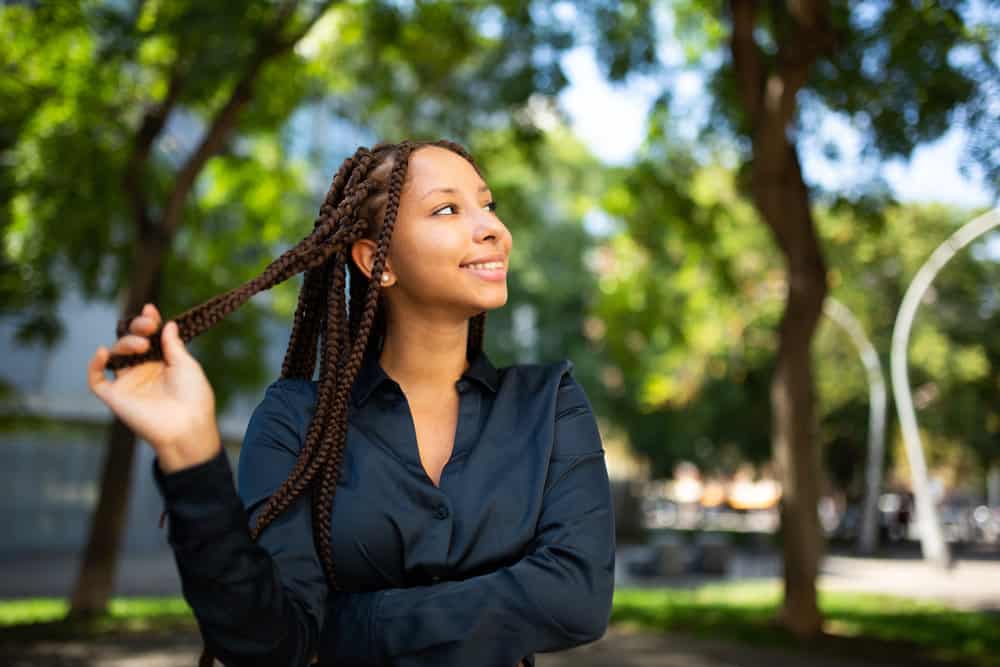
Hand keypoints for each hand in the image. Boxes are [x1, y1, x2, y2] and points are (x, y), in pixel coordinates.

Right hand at [87, 303, 220, 472]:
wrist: (187, 426)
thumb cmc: (193, 397)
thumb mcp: (186, 365)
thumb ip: (173, 345)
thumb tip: (168, 324)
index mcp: (163, 363)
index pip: (150, 338)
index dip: (148, 323)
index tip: (151, 310)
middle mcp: (144, 371)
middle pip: (131, 341)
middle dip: (137, 328)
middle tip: (148, 325)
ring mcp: (129, 383)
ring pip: (116, 354)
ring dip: (125, 343)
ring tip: (141, 345)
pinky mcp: (116, 397)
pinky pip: (96, 380)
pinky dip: (94, 366)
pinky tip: (102, 352)